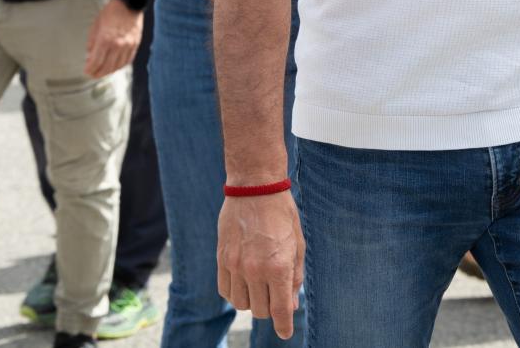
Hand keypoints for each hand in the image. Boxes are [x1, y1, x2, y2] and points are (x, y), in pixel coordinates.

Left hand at [84, 0, 142, 77]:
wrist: (129, 3)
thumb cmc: (111, 12)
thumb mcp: (96, 25)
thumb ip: (92, 42)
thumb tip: (89, 56)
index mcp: (105, 39)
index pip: (96, 62)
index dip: (90, 69)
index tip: (86, 71)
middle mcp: (117, 45)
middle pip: (106, 67)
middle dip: (97, 73)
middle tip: (92, 74)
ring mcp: (128, 45)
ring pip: (117, 66)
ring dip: (108, 71)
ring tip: (102, 71)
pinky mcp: (135, 44)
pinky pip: (127, 61)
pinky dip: (120, 66)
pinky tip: (114, 66)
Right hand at [217, 191, 303, 338]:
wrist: (255, 186)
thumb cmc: (282, 213)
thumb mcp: (298, 244)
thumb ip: (295, 277)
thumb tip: (290, 306)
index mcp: (278, 266)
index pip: (280, 310)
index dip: (283, 326)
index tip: (285, 333)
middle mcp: (255, 270)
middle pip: (260, 311)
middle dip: (270, 308)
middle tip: (275, 292)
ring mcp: (235, 265)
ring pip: (241, 304)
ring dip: (252, 300)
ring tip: (259, 284)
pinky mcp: (221, 258)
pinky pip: (225, 291)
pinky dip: (235, 292)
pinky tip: (244, 281)